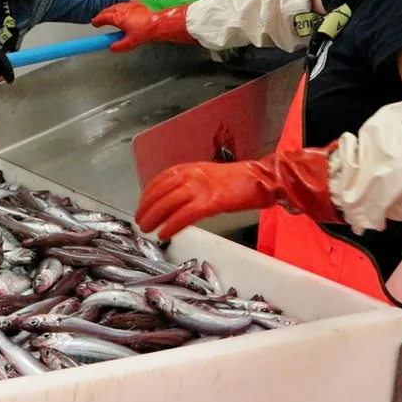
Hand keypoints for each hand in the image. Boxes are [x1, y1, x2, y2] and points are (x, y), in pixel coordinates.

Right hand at [91, 3, 195, 52]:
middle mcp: (122, 9)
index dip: (97, 20)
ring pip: (116, 6)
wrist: (160, 22)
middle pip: (108, 10)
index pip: (104, 17)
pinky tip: (122, 13)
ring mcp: (130, 6)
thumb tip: (111, 48)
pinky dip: (118, 9)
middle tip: (99, 19)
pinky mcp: (137, 5)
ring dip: (110, 11)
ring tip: (109, 16)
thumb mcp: (131, 42)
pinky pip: (124, 5)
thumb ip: (119, 46)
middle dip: (102, 14)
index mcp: (118, 18)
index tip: (94, 23)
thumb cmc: (146, 31)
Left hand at [135, 145, 339, 239]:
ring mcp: (202, 187)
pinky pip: (186, 214)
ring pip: (169, 203)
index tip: (141, 205)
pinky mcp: (212, 201)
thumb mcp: (208, 176)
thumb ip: (191, 184)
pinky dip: (173, 224)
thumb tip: (174, 200)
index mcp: (191, 168)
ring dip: (154, 217)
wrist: (263, 179)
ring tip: (147, 229)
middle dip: (146, 207)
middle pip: (161, 192)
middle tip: (139, 220)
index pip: (161, 179)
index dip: (148, 193)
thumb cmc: (239, 181)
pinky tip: (165, 233)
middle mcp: (192, 174)